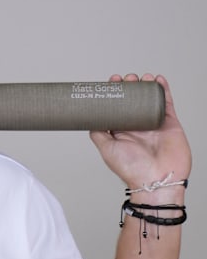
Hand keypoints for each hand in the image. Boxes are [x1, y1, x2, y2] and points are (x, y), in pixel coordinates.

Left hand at [90, 74, 190, 202]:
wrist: (156, 180)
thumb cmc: (132, 169)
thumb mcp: (106, 148)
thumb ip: (98, 133)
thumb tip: (89, 119)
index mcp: (122, 131)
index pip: (117, 107)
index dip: (115, 93)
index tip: (111, 82)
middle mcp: (137, 126)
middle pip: (134, 100)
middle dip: (130, 87)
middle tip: (126, 78)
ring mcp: (153, 124)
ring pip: (150, 99)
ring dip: (145, 86)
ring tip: (139, 78)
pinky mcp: (169, 123)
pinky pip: (167, 103)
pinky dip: (163, 90)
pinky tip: (157, 80)